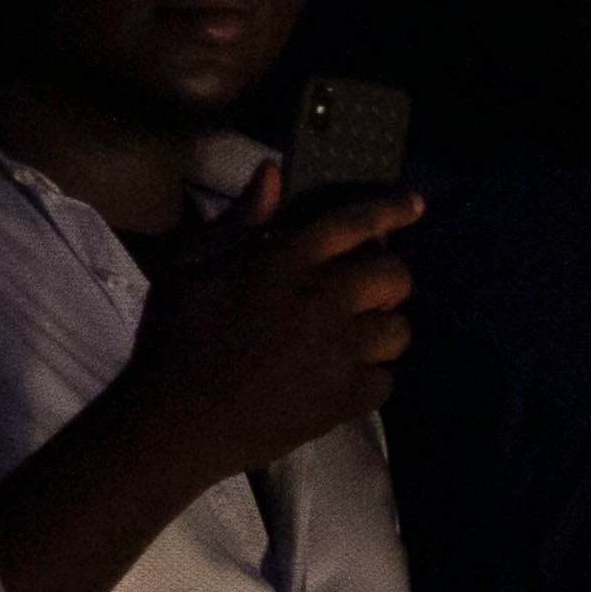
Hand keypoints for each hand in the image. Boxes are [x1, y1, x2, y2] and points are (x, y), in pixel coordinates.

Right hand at [111, 164, 422, 481]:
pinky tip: (343, 376)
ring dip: (383, 328)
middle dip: (389, 277)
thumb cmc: (175, 335)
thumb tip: (273, 172)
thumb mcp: (190, 263)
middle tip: (368, 288)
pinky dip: (370, 378)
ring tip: (357, 334)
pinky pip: (384, 382)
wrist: (176, 419)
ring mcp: (339, 353)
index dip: (390, 211)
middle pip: (393, 277)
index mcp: (286, 261)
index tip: (415, 204)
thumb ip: (239, 219)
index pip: (353, 223)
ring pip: (398, 331)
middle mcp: (323, 301)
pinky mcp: (343, 400)